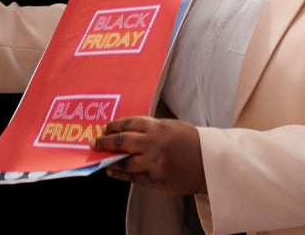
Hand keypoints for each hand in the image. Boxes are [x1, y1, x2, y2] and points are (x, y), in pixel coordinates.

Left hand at [91, 116, 206, 196]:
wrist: (210, 162)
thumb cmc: (190, 141)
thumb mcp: (171, 127)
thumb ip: (150, 129)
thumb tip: (127, 133)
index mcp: (156, 127)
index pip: (127, 124)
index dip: (113, 127)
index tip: (104, 129)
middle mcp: (152, 144)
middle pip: (121, 142)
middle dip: (104, 142)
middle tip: (94, 143)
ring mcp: (153, 164)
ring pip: (124, 162)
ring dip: (110, 161)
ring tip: (102, 159)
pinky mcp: (155, 180)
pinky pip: (133, 178)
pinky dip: (121, 174)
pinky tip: (114, 171)